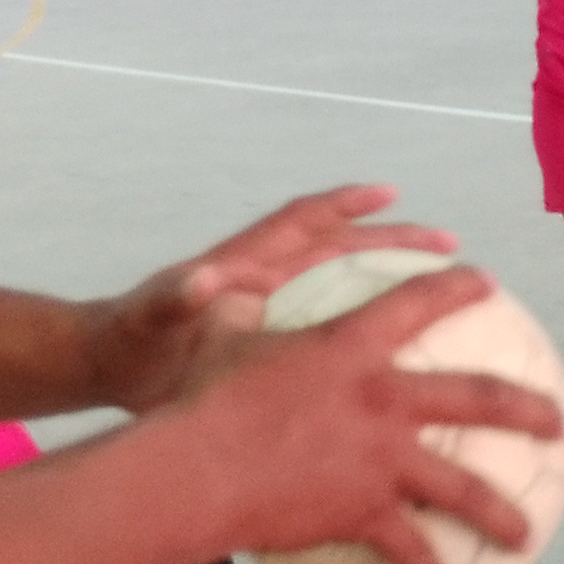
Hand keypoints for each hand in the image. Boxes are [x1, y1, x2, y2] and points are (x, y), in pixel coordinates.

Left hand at [85, 186, 455, 413]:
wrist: (113, 369)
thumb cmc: (132, 341)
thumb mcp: (151, 317)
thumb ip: (174, 296)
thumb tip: (201, 278)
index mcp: (245, 263)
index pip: (302, 222)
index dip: (345, 204)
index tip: (390, 193)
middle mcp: (265, 276)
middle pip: (341, 247)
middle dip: (393, 239)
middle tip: (450, 246)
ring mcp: (271, 307)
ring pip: (344, 284)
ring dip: (391, 280)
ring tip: (444, 288)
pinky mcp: (272, 339)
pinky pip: (333, 327)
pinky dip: (368, 330)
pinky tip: (400, 357)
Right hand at [154, 266, 563, 563]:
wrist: (198, 470)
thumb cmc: (201, 400)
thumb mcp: (221, 337)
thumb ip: (236, 313)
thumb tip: (219, 293)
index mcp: (353, 347)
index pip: (419, 304)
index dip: (457, 288)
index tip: (486, 283)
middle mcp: (384, 401)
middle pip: (478, 400)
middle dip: (528, 409)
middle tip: (559, 423)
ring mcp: (381, 460)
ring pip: (463, 489)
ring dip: (503, 513)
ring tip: (527, 533)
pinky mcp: (365, 511)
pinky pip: (409, 549)